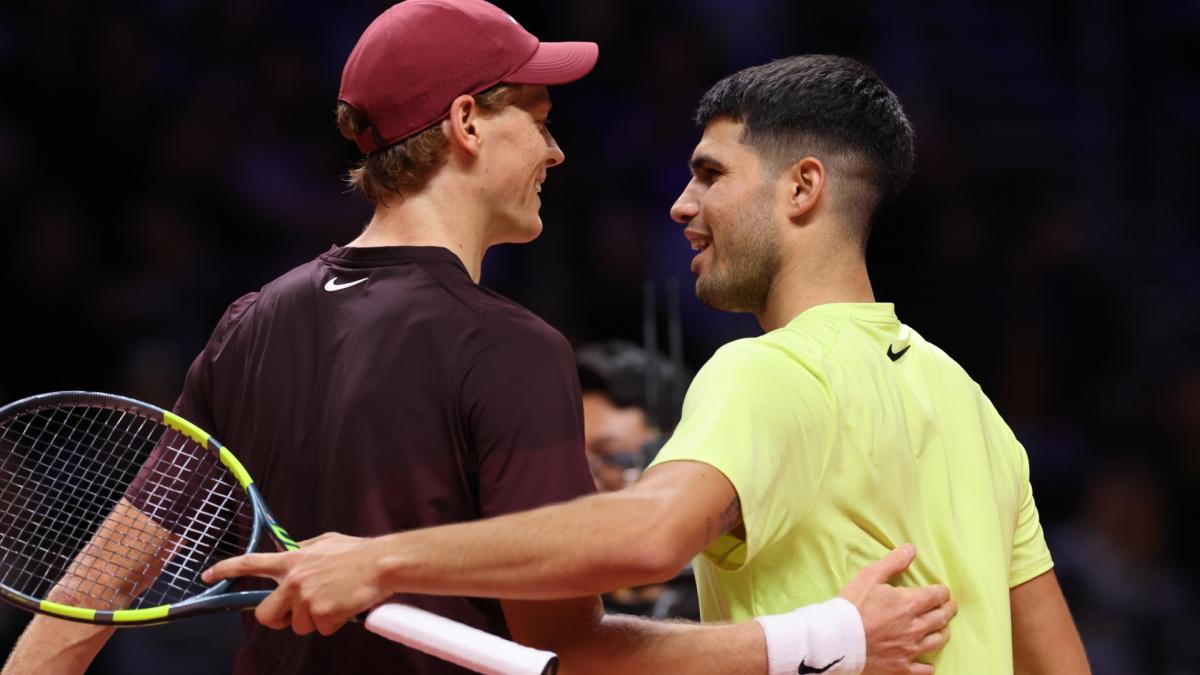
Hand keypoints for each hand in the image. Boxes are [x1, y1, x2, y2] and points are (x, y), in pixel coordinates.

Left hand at [201, 532, 391, 635]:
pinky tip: (345, 607)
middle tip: (296, 613)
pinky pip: (321, 629)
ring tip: (336, 600)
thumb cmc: (358, 553)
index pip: (250, 563)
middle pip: (265, 614)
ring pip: (299, 625)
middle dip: (277, 619)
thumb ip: (304, 550)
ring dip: (316, 619)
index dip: (225, 569)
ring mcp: (306, 599)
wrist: (382, 563)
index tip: (207, 575)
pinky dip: (333, 623)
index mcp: (293, 560)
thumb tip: (292, 553)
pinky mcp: (321, 614)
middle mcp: (293, 580)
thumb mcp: (325, 542)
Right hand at [838, 545, 956, 674]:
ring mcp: (910, 649)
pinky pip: (922, 670)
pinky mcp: (900, 666)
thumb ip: (893, 562)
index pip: (937, 596)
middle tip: (949, 607)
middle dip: (947, 610)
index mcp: (911, 603)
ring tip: (942, 629)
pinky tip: (929, 665)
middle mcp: (916, 627)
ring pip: (937, 641)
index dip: (942, 592)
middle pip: (941, 618)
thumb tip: (911, 549)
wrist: (837, 638)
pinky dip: (928, 667)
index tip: (943, 591)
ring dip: (942, 633)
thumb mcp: (870, 576)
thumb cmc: (852, 605)